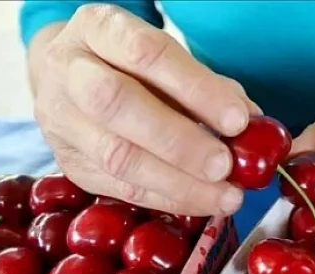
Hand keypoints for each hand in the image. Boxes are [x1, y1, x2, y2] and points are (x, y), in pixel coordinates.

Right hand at [32, 5, 260, 215]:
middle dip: (179, 141)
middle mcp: (68, 71)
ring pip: (116, 156)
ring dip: (179, 183)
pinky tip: (202, 202)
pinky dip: (168, 199)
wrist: (70, 78)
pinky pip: (119, 188)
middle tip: (224, 165)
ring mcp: (61, 120)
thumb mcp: (168, 60)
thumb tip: (254, 126)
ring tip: (225, 195)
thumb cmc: (132, 66)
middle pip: (116, 104)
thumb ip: (209, 87)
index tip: (238, 119)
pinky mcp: (70, 163)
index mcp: (97, 29)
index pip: (146, 54)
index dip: (195, 88)